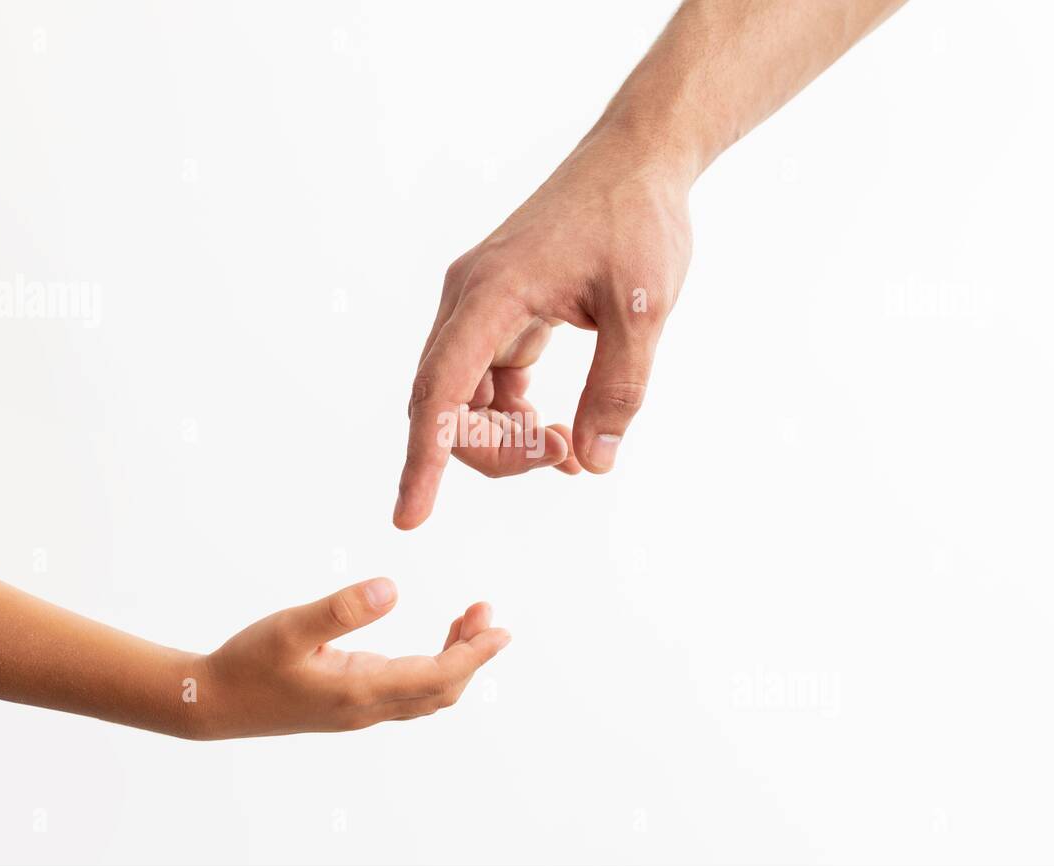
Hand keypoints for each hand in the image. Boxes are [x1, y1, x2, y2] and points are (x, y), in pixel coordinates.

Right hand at [190, 578, 508, 737]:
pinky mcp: (349, 704)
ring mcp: (359, 710)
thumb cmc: (247, 662)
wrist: (211, 703)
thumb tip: (391, 589)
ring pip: (426, 694)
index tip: (501, 630)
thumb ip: (341, 608)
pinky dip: (432, 668)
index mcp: (360, 690)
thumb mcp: (290, 627)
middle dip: (473, 654)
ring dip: (455, 661)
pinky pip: (407, 692)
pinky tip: (432, 643)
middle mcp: (367, 707)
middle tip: (486, 612)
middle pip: (442, 690)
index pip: (437, 676)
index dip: (475, 654)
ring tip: (469, 620)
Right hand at [395, 124, 693, 528]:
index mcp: (492, 293)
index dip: (423, 459)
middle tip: (567, 458)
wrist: (637, 161)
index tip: (410, 517)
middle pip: (445, 404)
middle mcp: (470, 299)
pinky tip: (562, 432)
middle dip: (494, 451)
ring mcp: (481, 306)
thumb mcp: (643, 309)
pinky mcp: (501, 311)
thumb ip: (618, 390)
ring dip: (506, 437)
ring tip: (571, 449)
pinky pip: (488, 381)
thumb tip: (593, 461)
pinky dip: (515, 416)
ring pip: (464, 398)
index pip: (440, 390)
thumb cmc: (638, 221)